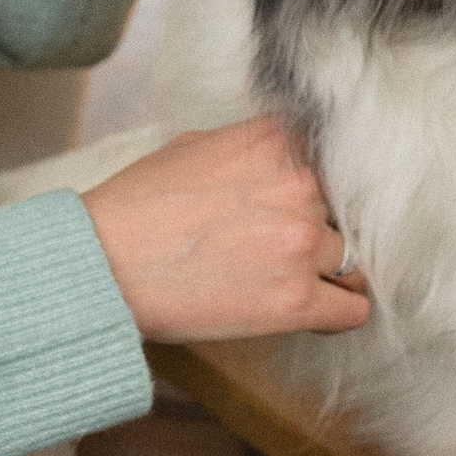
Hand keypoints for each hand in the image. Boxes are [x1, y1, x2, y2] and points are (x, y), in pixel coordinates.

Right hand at [84, 117, 371, 344]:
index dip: (320, 190)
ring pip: (353, 260)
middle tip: (282, 250)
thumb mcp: (195, 147)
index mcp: (278, 141)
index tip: (305, 209)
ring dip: (329, 273)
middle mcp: (300, 186)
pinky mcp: (296, 301)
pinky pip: (352, 310)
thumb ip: (253, 149)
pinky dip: (339, 314)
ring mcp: (302, 243)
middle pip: (345, 212)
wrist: (103, 264)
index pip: (337, 163)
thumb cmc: (137, 206)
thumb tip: (282, 162)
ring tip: (291, 282)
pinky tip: (314, 313)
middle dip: (320, 230)